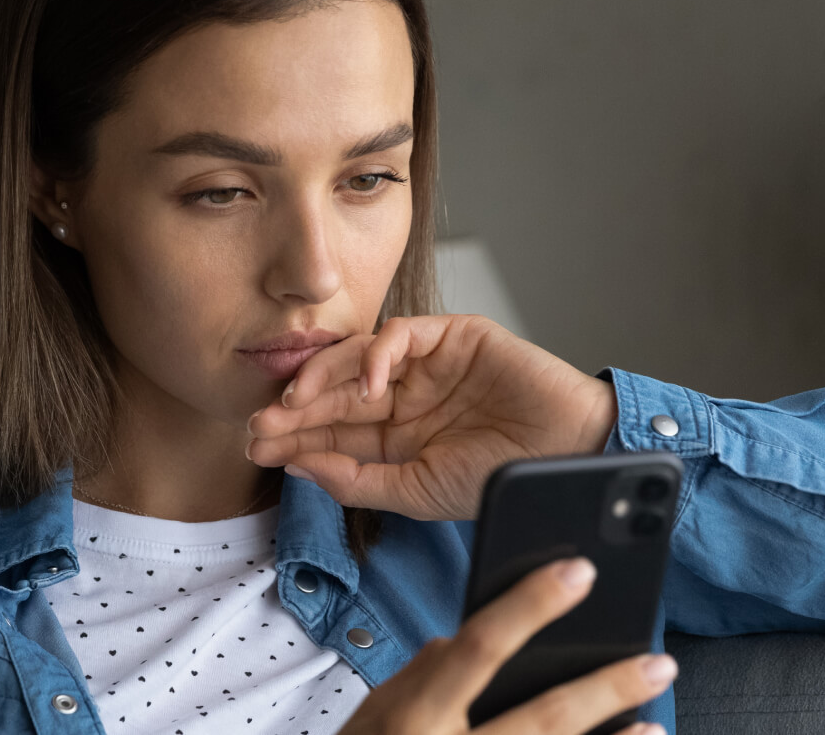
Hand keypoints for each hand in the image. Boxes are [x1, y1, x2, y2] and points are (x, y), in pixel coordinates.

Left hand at [247, 314, 615, 520]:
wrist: (568, 455)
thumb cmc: (501, 477)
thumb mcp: (416, 491)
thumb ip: (356, 480)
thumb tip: (298, 464)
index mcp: (397, 436)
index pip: (332, 430)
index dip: (293, 436)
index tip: (256, 447)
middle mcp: (406, 396)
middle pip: (335, 394)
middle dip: (295, 409)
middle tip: (260, 423)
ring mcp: (427, 364)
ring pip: (357, 358)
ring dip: (322, 377)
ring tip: (296, 401)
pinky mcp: (454, 335)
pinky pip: (403, 333)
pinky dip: (377, 353)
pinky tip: (367, 383)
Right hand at [337, 556, 674, 734]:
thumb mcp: (374, 714)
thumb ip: (421, 676)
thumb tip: (467, 639)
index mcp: (413, 719)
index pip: (478, 647)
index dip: (530, 605)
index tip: (578, 571)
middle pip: (542, 717)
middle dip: (606, 687)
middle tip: (658, 660)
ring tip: (654, 718)